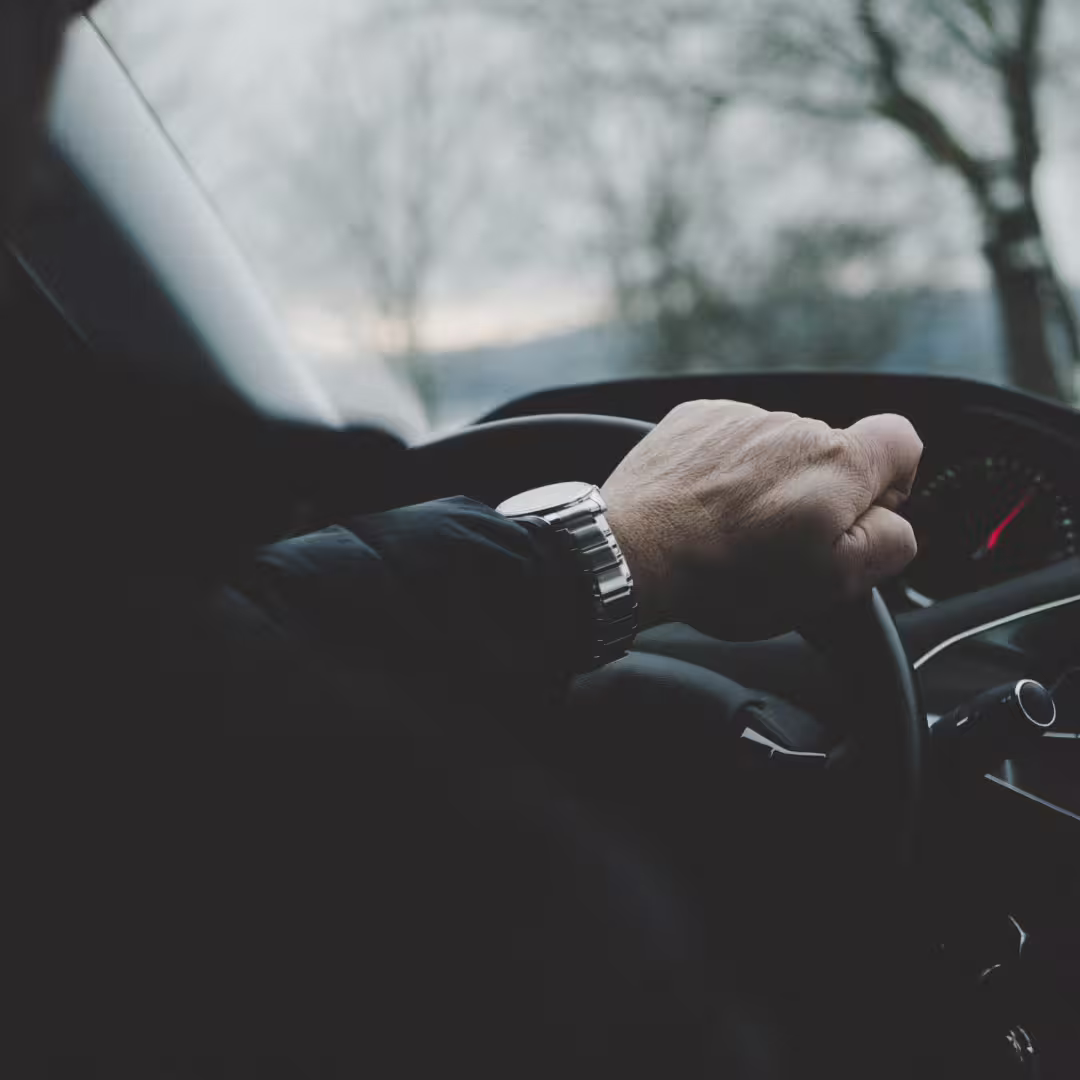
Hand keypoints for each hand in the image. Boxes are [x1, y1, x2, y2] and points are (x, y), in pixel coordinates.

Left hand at [602, 400, 922, 640]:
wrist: (633, 551)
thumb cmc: (728, 574)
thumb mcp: (832, 583)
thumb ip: (888, 544)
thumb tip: (896, 522)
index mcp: (838, 462)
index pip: (902, 440)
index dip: (893, 481)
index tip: (860, 514)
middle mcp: (793, 425)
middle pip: (831, 453)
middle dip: (818, 494)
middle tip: (780, 543)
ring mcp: (740, 418)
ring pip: (777, 450)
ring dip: (766, 482)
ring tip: (730, 528)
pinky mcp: (694, 419)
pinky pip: (729, 441)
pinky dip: (724, 469)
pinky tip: (703, 506)